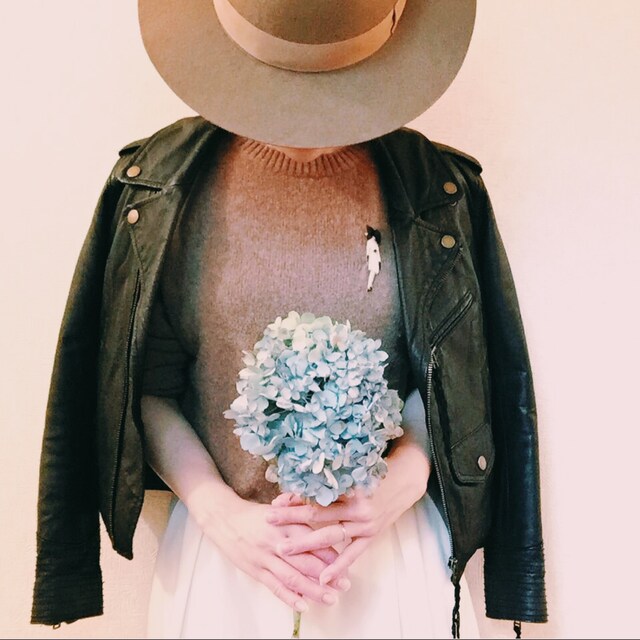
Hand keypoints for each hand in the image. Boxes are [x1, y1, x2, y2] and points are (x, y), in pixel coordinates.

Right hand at [189, 490, 349, 611]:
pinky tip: (303, 606)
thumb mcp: (280, 509)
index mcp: (287, 524)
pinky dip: (289, 597)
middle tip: (345, 584)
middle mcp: (278, 541)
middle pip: (307, 561)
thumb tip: (325, 519)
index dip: (331, 553)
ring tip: (331, 598)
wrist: (225, 518)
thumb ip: (301, 515)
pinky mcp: (256, 570)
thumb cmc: (256, 515)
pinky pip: (274, 586)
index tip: (347, 562)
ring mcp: (266, 557)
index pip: (314, 540)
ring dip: (313, 590)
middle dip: (328, 575)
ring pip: (293, 577)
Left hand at [265, 441, 429, 585]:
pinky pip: (352, 554)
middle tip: (269, 522)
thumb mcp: (353, 474)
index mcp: (350, 487)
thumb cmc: (375, 473)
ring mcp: (365, 524)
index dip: (294, 499)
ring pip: (329, 535)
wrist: (405, 482)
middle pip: (317, 514)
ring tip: (284, 549)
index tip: (275, 503)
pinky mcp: (372, 536)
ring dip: (305, 543)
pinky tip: (323, 578)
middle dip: (291, 519)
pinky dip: (337, 566)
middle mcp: (356, 507)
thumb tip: (298, 490)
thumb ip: (329, 483)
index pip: (316, 495)